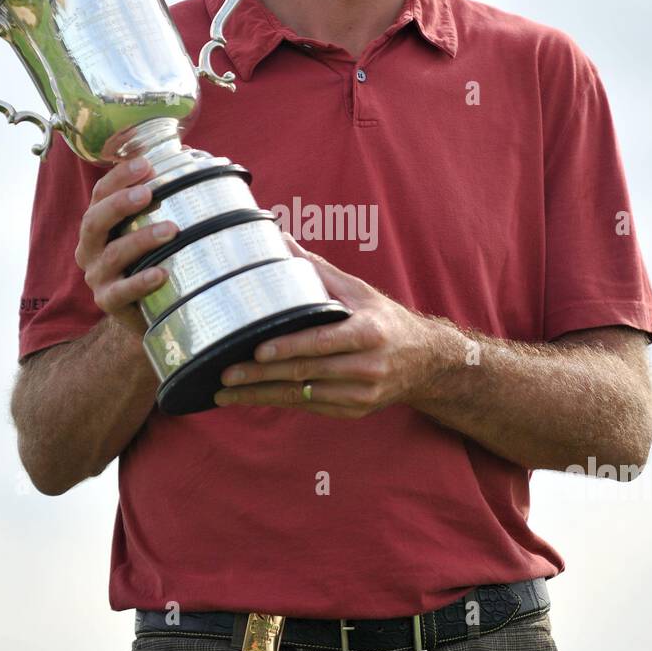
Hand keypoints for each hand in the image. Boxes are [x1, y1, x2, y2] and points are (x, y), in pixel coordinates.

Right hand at [74, 157, 177, 340]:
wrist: (147, 311)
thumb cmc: (149, 259)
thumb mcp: (149, 228)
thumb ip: (162, 196)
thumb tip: (188, 154)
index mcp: (97, 224)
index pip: (100, 194)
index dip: (119, 178)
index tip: (144, 164)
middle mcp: (89, 248)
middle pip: (94, 221)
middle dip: (120, 204)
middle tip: (149, 193)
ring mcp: (97, 276)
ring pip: (113, 254)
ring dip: (141, 239)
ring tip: (171, 230)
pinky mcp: (108, 301)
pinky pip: (122, 291)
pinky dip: (141, 282)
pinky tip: (161, 273)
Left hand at [213, 233, 441, 416]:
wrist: (426, 363)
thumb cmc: (386, 320)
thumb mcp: (360, 291)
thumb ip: (318, 270)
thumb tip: (281, 239)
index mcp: (368, 333)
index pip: (322, 342)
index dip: (289, 347)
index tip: (258, 350)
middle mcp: (367, 367)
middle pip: (306, 372)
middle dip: (262, 375)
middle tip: (225, 373)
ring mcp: (361, 394)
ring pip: (303, 396)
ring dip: (262, 395)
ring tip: (226, 392)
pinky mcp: (355, 411)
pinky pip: (311, 407)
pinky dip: (280, 402)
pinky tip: (252, 398)